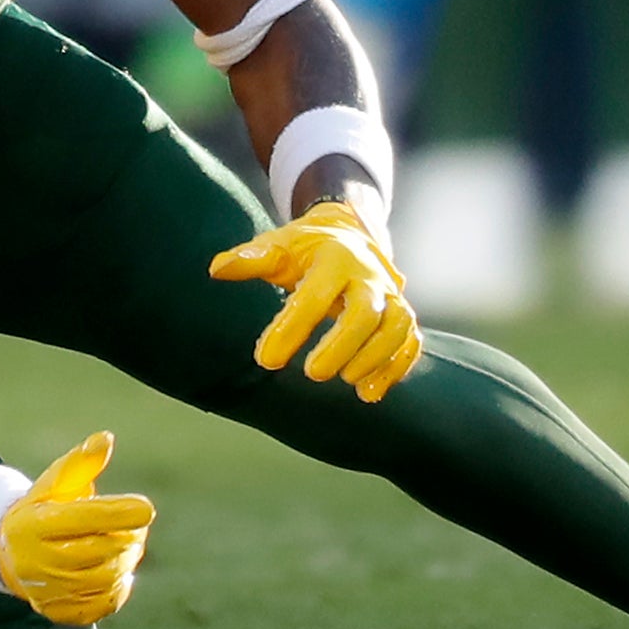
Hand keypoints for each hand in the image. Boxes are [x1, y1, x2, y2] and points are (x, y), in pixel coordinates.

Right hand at [0, 433, 154, 625]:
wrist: (8, 551)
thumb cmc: (40, 508)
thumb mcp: (54, 482)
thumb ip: (80, 463)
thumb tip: (106, 439)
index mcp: (35, 523)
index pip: (83, 519)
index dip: (118, 513)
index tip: (146, 508)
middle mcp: (37, 559)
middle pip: (98, 551)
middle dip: (128, 537)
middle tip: (138, 526)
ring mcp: (46, 589)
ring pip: (102, 580)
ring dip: (126, 562)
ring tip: (131, 546)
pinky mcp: (55, 610)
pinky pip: (97, 607)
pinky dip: (118, 591)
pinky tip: (122, 574)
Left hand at [208, 199, 422, 401]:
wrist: (351, 235)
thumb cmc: (306, 248)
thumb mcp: (279, 246)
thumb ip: (252, 259)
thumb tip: (217, 268)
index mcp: (335, 258)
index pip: (315, 295)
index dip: (291, 328)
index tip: (265, 359)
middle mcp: (369, 277)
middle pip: (365, 313)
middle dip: (342, 346)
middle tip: (312, 375)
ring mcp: (391, 296)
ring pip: (396, 327)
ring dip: (375, 359)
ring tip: (347, 383)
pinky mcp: (402, 315)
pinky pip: (410, 341)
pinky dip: (396, 368)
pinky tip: (370, 393)